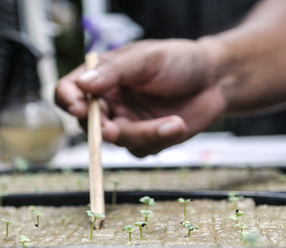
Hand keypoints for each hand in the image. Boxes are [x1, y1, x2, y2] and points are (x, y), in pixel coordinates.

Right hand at [55, 39, 228, 156]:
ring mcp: (126, 122)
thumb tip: (82, 85)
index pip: (68, 91)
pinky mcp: (145, 140)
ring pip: (118, 142)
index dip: (69, 101)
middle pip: (88, 124)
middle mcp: (109, 102)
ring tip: (175, 122)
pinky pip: (141, 150)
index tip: (80, 108)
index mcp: (102, 77)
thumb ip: (114, 72)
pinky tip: (178, 124)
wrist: (216, 80)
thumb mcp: (146, 59)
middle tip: (116, 130)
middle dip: (104, 129)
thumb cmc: (180, 61)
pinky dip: (160, 140)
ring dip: (145, 134)